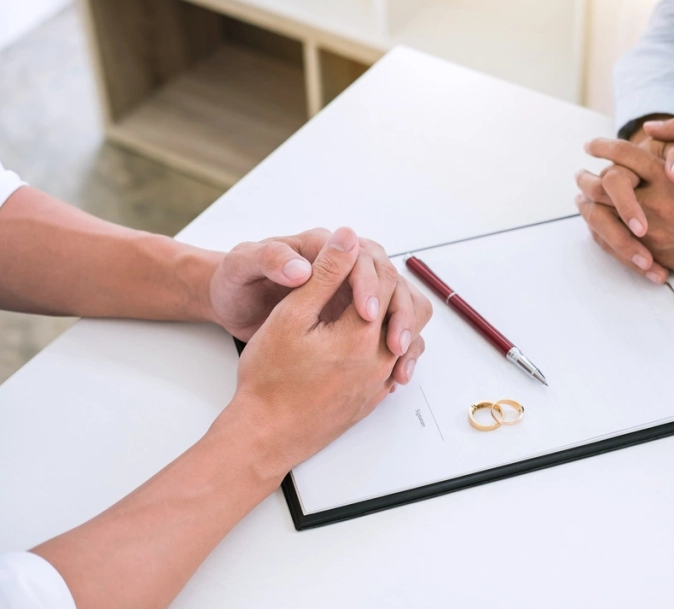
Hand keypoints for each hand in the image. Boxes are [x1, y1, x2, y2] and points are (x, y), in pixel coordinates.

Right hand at [225, 227, 432, 475]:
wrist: (265, 434)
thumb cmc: (269, 378)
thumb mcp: (291, 314)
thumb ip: (325, 273)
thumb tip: (349, 238)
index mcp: (361, 334)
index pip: (386, 281)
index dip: (367, 263)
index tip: (346, 259)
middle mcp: (381, 360)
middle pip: (406, 307)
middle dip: (384, 287)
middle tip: (355, 280)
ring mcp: (380, 382)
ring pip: (409, 338)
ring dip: (391, 316)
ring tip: (362, 307)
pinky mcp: (374, 398)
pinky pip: (397, 364)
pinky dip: (387, 344)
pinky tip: (361, 339)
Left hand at [576, 118, 673, 286]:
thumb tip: (650, 126)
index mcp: (667, 177)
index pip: (623, 155)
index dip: (602, 146)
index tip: (591, 145)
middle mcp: (654, 203)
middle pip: (603, 185)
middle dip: (586, 177)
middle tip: (580, 173)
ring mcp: (648, 230)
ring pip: (602, 214)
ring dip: (587, 202)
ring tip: (582, 195)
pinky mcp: (648, 251)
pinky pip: (611, 240)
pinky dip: (598, 227)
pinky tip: (596, 217)